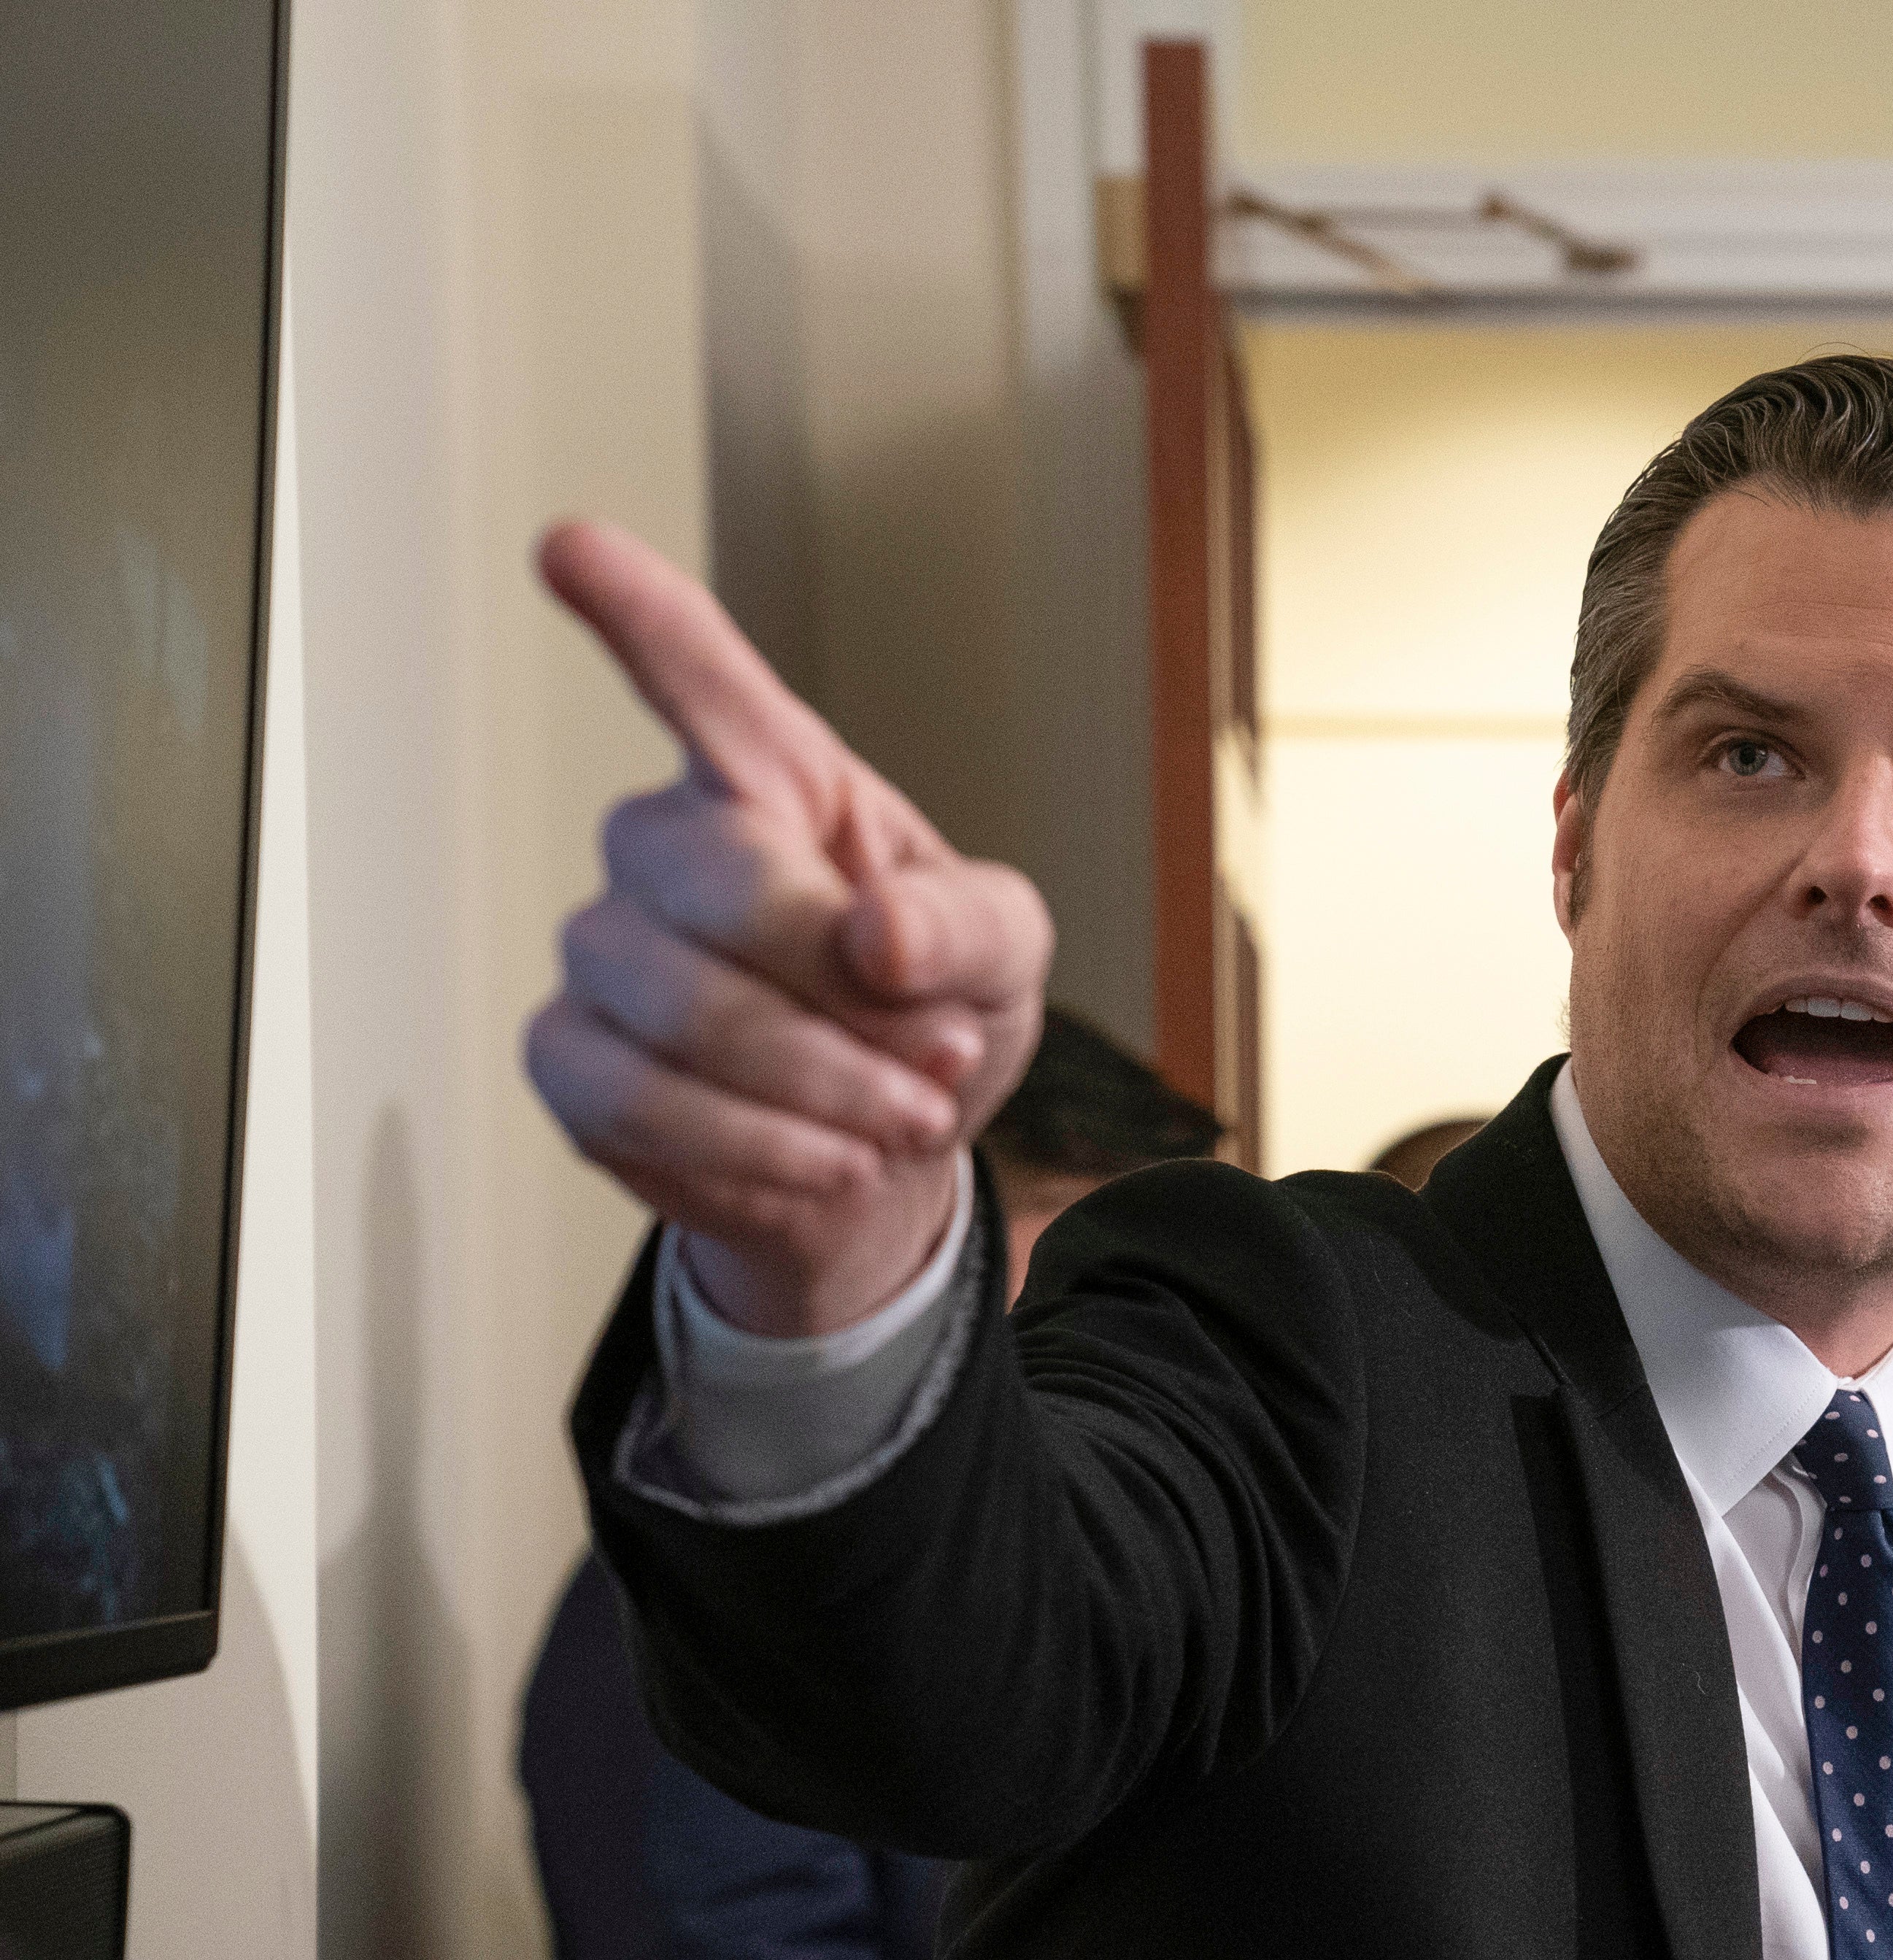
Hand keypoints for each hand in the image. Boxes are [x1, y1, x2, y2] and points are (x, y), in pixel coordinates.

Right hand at [521, 520, 1055, 1334]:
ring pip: (682, 1010)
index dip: (633, 613)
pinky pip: (635, 1101)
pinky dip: (758, 1149)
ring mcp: (602, 949)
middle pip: (721, 885)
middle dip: (848, 998)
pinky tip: (831, 1162)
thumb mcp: (1005, 954)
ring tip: (907, 1118)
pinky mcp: (571, 1059)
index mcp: (773, 783)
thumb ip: (965, 923)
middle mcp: (664, 846)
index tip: (568, 546)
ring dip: (823, 1089)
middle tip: (943, 1059)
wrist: (885, 1151)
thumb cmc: (933, 1011)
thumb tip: (876, 936)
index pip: (695, 677)